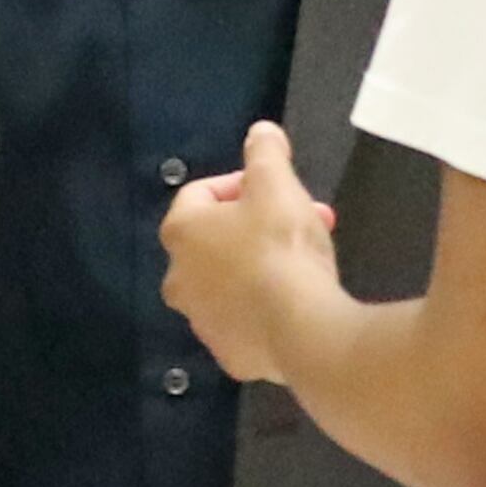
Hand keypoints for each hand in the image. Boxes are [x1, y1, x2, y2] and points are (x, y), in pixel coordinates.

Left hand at [157, 122, 336, 385]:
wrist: (303, 329)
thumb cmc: (280, 246)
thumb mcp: (277, 184)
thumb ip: (265, 153)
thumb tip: (260, 132)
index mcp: (181, 233)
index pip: (200, 194)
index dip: (240, 182)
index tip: (276, 187)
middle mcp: (178, 280)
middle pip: (217, 241)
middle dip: (260, 225)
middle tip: (303, 220)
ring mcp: (202, 323)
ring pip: (231, 283)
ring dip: (261, 266)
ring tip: (307, 261)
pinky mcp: (230, 355)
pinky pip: (247, 321)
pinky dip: (267, 307)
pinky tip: (299, 300)